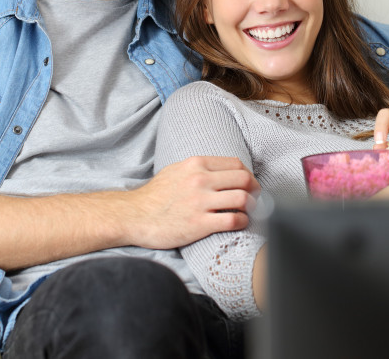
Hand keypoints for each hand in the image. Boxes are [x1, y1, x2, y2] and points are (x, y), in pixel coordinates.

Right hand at [126, 156, 259, 249]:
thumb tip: (223, 171)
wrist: (133, 216)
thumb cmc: (155, 196)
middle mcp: (200, 180)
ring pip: (242, 199)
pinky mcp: (199, 224)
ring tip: (249, 211)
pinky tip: (240, 223)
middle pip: (244, 179)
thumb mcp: (176, 170)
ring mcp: (200, 202)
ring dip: (252, 206)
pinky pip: (233, 220)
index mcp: (196, 164)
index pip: (236, 164)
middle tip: (256, 198)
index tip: (249, 184)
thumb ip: (199, 168)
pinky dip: (243, 221)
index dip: (248, 174)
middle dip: (255, 189)